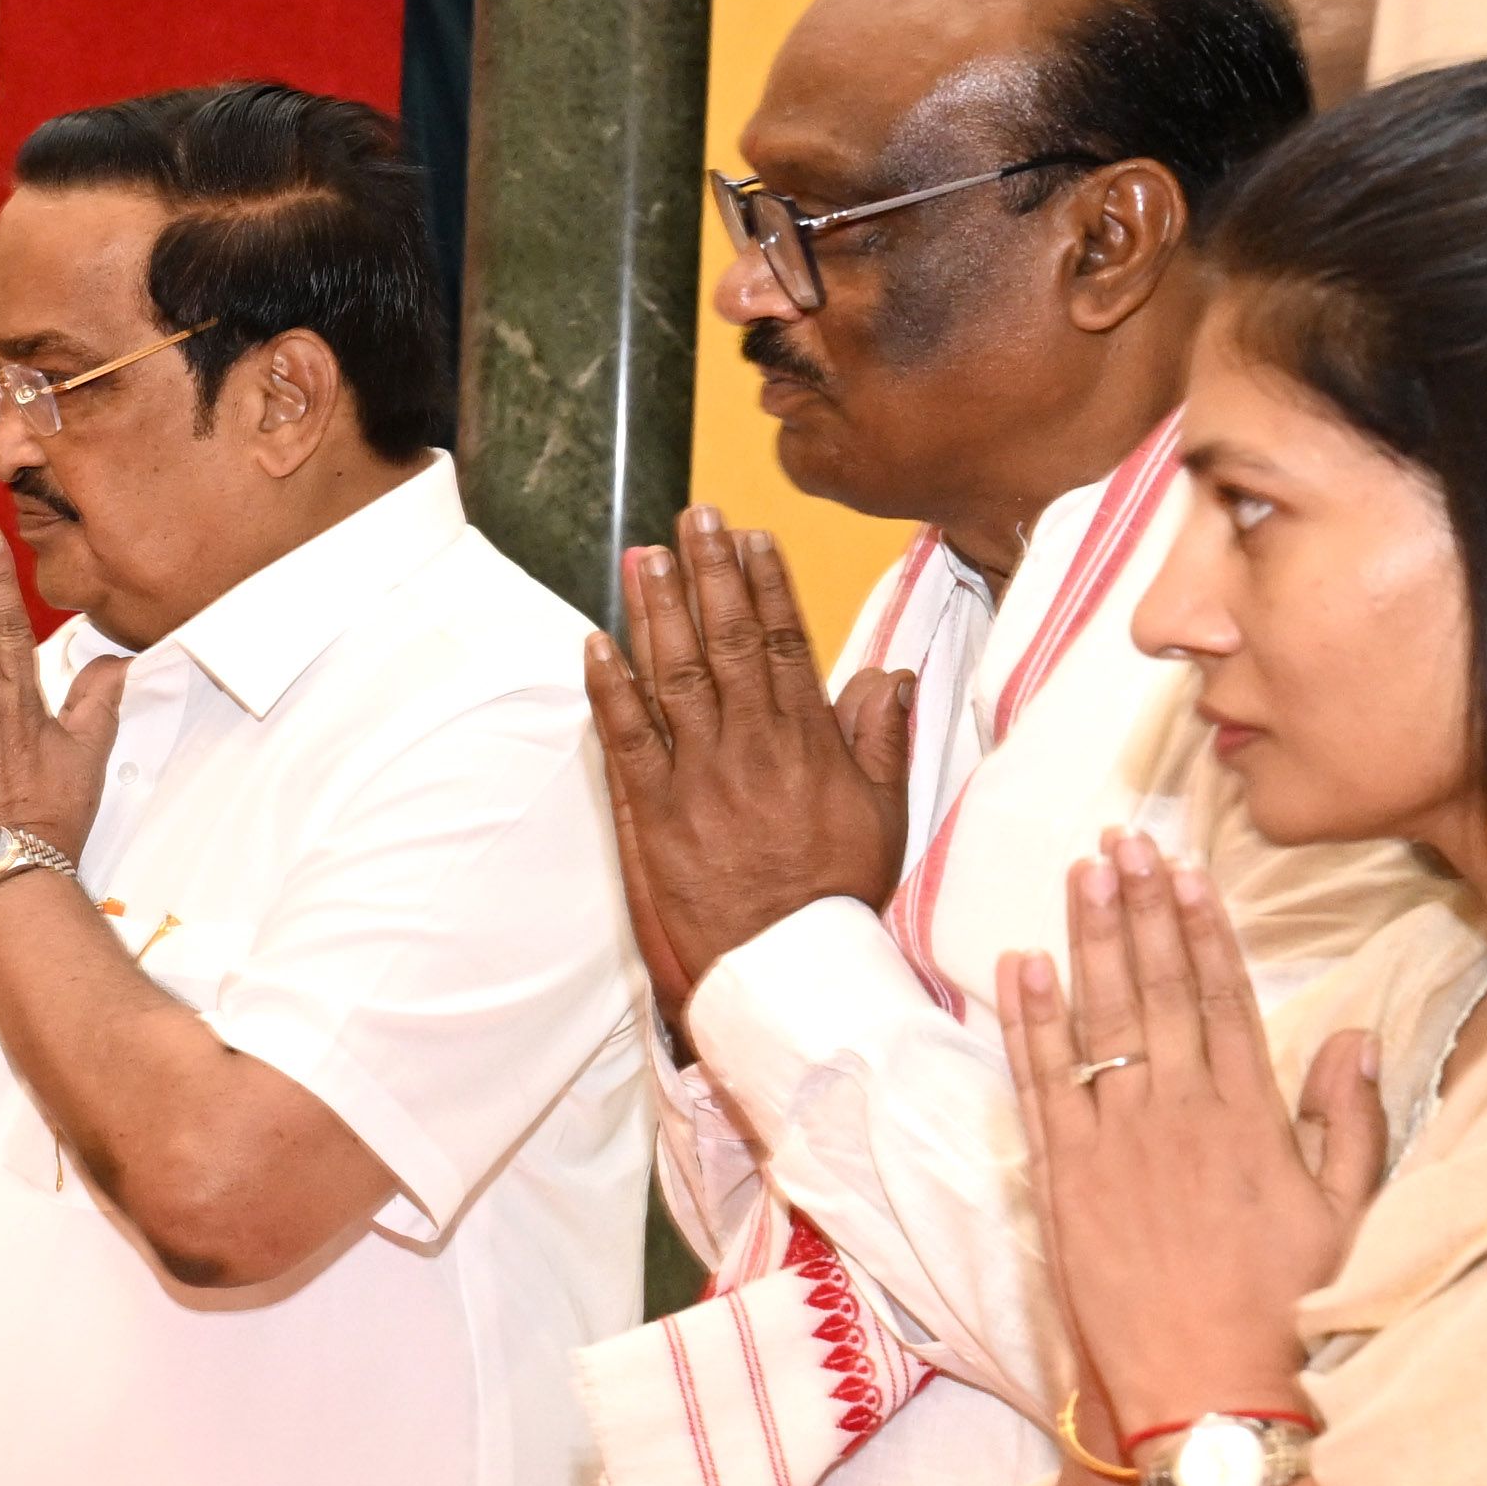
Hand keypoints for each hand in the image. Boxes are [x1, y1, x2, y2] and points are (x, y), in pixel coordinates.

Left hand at [586, 509, 913, 1032]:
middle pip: (725, 642)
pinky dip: (610, 687)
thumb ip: (883, 741)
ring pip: (675, 675)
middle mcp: (752, 745)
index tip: (751, 539)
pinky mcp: (657, 811)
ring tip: (646, 558)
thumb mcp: (884, 815)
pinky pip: (627, 737)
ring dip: (657, 611)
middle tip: (694, 519)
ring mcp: (700, 775)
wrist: (789, 966)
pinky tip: (596, 642)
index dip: (764, 586)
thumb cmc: (837, 897)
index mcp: (809, 741)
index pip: (783, 643)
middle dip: (709, 574)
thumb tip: (890, 677)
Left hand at [998, 830, 1382, 1436]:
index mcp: (1253, 1116)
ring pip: (1101, 1019)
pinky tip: (1020, 964)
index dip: (1203, 929)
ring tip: (1080, 872)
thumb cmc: (1288, 1313)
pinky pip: (1042, 1082)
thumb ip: (1351, 1121)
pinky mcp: (1066, 1181)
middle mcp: (1183, 1113)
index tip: (1188, 871)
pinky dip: (1028, 1021)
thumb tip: (1353, 1037)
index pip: (1224, 998)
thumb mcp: (1347, 1215)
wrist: (1212, 1392)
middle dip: (1141, 908)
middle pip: (1159, 988)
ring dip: (1088, 940)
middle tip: (1123, 840)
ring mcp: (1118, 1142)